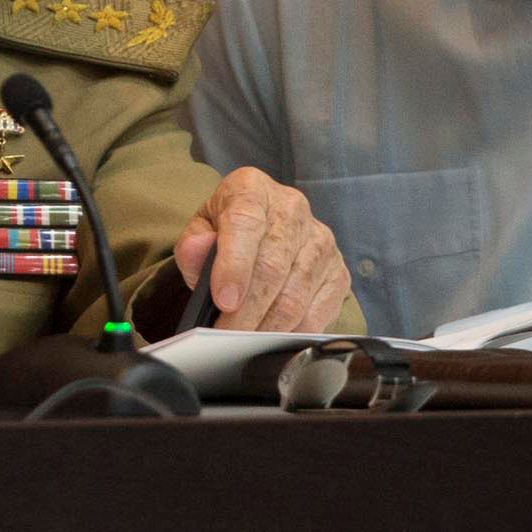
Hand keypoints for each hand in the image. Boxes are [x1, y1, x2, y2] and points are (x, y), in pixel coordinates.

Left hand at [174, 167, 351, 330]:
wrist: (262, 230)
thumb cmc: (228, 233)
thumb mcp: (201, 230)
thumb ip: (193, 243)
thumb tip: (197, 250)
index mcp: (252, 189)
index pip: (246, 223)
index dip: (235, 265)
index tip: (224, 300)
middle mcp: (292, 209)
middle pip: (273, 267)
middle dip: (246, 311)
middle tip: (225, 337)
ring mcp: (321, 241)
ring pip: (295, 296)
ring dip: (266, 327)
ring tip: (243, 343)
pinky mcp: (338, 272)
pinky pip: (317, 313)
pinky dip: (292, 333)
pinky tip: (271, 337)